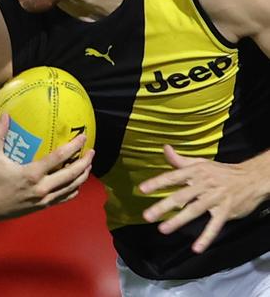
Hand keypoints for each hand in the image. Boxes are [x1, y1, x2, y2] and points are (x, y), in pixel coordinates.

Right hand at [0, 114, 93, 220]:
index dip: (73, 146)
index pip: (59, 158)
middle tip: (91, 151)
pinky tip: (76, 184)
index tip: (83, 137)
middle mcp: (42, 187)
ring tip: (88, 165)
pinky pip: (64, 198)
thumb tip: (5, 115)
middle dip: (85, 162)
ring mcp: (44, 199)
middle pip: (72, 175)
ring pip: (71, 188)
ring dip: (82, 176)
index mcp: (32, 173)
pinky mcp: (42, 206)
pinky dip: (73, 190)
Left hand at [140, 145, 264, 253]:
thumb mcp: (201, 163)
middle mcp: (204, 184)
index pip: (173, 177)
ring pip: (194, 210)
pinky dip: (206, 237)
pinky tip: (196, 248)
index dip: (157, 183)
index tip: (142, 190)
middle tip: (148, 215)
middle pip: (181, 196)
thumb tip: (165, 149)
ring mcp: (215, 198)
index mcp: (196, 172)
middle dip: (163, 206)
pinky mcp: (226, 211)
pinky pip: (215, 226)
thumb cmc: (222, 171)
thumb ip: (180, 160)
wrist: (253, 177)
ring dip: (178, 220)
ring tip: (163, 229)